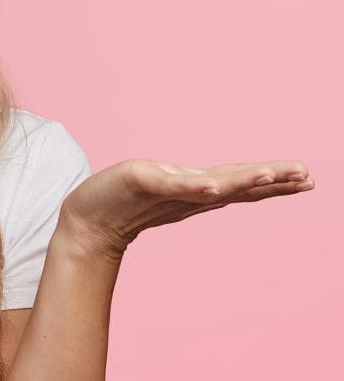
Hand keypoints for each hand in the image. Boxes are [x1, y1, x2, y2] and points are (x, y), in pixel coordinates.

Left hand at [58, 158, 313, 259]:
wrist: (87, 220)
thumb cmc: (123, 202)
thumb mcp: (165, 188)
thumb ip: (193, 187)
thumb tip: (220, 185)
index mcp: (196, 190)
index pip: (241, 183)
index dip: (273, 180)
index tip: (306, 176)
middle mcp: (189, 194)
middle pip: (237, 185)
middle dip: (273, 180)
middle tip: (308, 176)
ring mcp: (168, 192)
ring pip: (214, 185)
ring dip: (243, 180)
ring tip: (273, 174)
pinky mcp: (144, 186)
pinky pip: (172, 187)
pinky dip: (193, 187)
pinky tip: (211, 186)